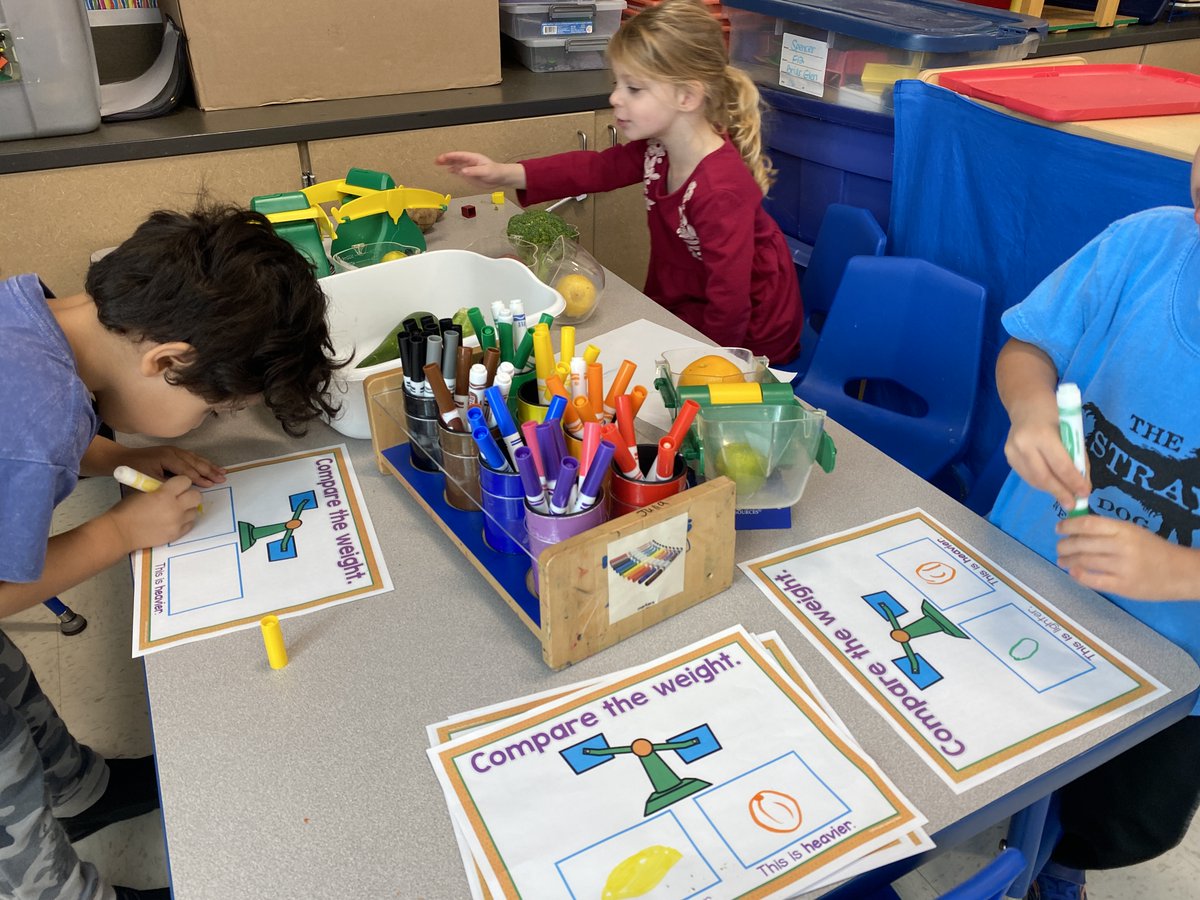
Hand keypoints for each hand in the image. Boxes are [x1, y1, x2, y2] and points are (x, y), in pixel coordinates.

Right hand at [108, 475, 201, 550]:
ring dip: (187, 509)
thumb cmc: (127, 509)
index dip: (181, 482)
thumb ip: (161, 490)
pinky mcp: (176, 534)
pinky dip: (184, 521)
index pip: (186, 481)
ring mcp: (178, 522)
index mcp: (165, 494)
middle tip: (180, 498)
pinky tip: (174, 521)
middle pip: (197, 496)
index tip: (177, 485)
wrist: (120, 532)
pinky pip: (190, 524)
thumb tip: (174, 488)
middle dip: (190, 495)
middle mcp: (175, 507)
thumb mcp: (144, 492)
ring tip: (175, 511)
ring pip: (194, 511)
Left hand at [121, 445, 225, 487]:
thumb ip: (165, 485)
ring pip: (196, 458)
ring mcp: (174, 450)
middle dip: (209, 470)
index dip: (199, 478)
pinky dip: (202, 462)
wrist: (121, 458)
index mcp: (167, 457)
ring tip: (222, 472)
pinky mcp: (173, 451)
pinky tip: (210, 465)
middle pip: (195, 462)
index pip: (187, 470)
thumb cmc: (133, 471)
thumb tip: (182, 491)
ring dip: (209, 465)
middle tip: (222, 478)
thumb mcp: (147, 481)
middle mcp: (173, 451)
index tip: (210, 485)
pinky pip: (192, 456)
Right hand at [435, 151, 525, 189]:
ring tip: (438, 163)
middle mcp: (469, 162)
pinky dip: (453, 170)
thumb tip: (463, 171)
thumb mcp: (485, 171)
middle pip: (455, 159)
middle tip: (437, 160)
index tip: (443, 157)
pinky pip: (459, 171)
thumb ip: (474, 171)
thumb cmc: (495, 172)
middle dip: (446, 159)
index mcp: (473, 158)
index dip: (450, 156)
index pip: (459, 156)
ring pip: (455, 164)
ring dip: (447, 164)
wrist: (500, 178)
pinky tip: (448, 170)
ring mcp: (468, 168)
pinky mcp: (469, 174)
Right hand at [1004, 412, 1089, 512]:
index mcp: (1043, 435)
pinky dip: (1041, 483)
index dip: (1074, 482)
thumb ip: (1077, 457)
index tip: (1085, 494)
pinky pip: (1027, 476)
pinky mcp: (1008, 457)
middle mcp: (1024, 445)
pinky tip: (1051, 485)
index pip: (1061, 465)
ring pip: (1034, 480)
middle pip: (1044, 477)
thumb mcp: (1072, 431)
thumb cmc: (1055, 414)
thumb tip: (1082, 485)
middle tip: (1073, 505)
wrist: (1026, 404)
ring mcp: (1012, 452)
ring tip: (1064, 497)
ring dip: (1051, 490)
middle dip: (1060, 492)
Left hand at [1056, 515, 1199, 599]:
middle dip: (1064, 546)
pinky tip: (1073, 572)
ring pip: (1084, 562)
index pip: (1088, 524)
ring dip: (1068, 561)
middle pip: (1082, 544)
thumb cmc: (1152, 549)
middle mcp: (1121, 546)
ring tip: (1062, 560)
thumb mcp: (1132, 532)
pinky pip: (1093, 580)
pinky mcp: (1122, 586)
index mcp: (1123, 529)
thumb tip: (1076, 530)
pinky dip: (1078, 576)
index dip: (1068, 526)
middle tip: (1059, 548)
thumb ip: (1107, 530)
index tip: (1059, 529)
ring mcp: (1122, 567)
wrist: (1179, 572)